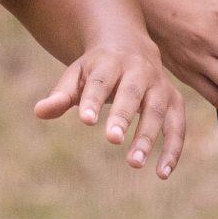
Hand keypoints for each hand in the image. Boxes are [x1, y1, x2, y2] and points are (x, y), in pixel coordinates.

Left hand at [31, 36, 186, 178]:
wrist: (131, 45)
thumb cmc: (97, 68)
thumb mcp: (76, 75)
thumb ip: (61, 94)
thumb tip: (39, 111)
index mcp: (110, 62)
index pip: (101, 82)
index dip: (93, 100)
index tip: (85, 121)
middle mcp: (139, 71)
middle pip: (132, 93)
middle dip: (123, 116)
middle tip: (111, 140)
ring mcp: (160, 85)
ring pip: (157, 111)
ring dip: (148, 137)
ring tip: (134, 163)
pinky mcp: (174, 101)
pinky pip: (178, 126)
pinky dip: (173, 149)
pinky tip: (162, 173)